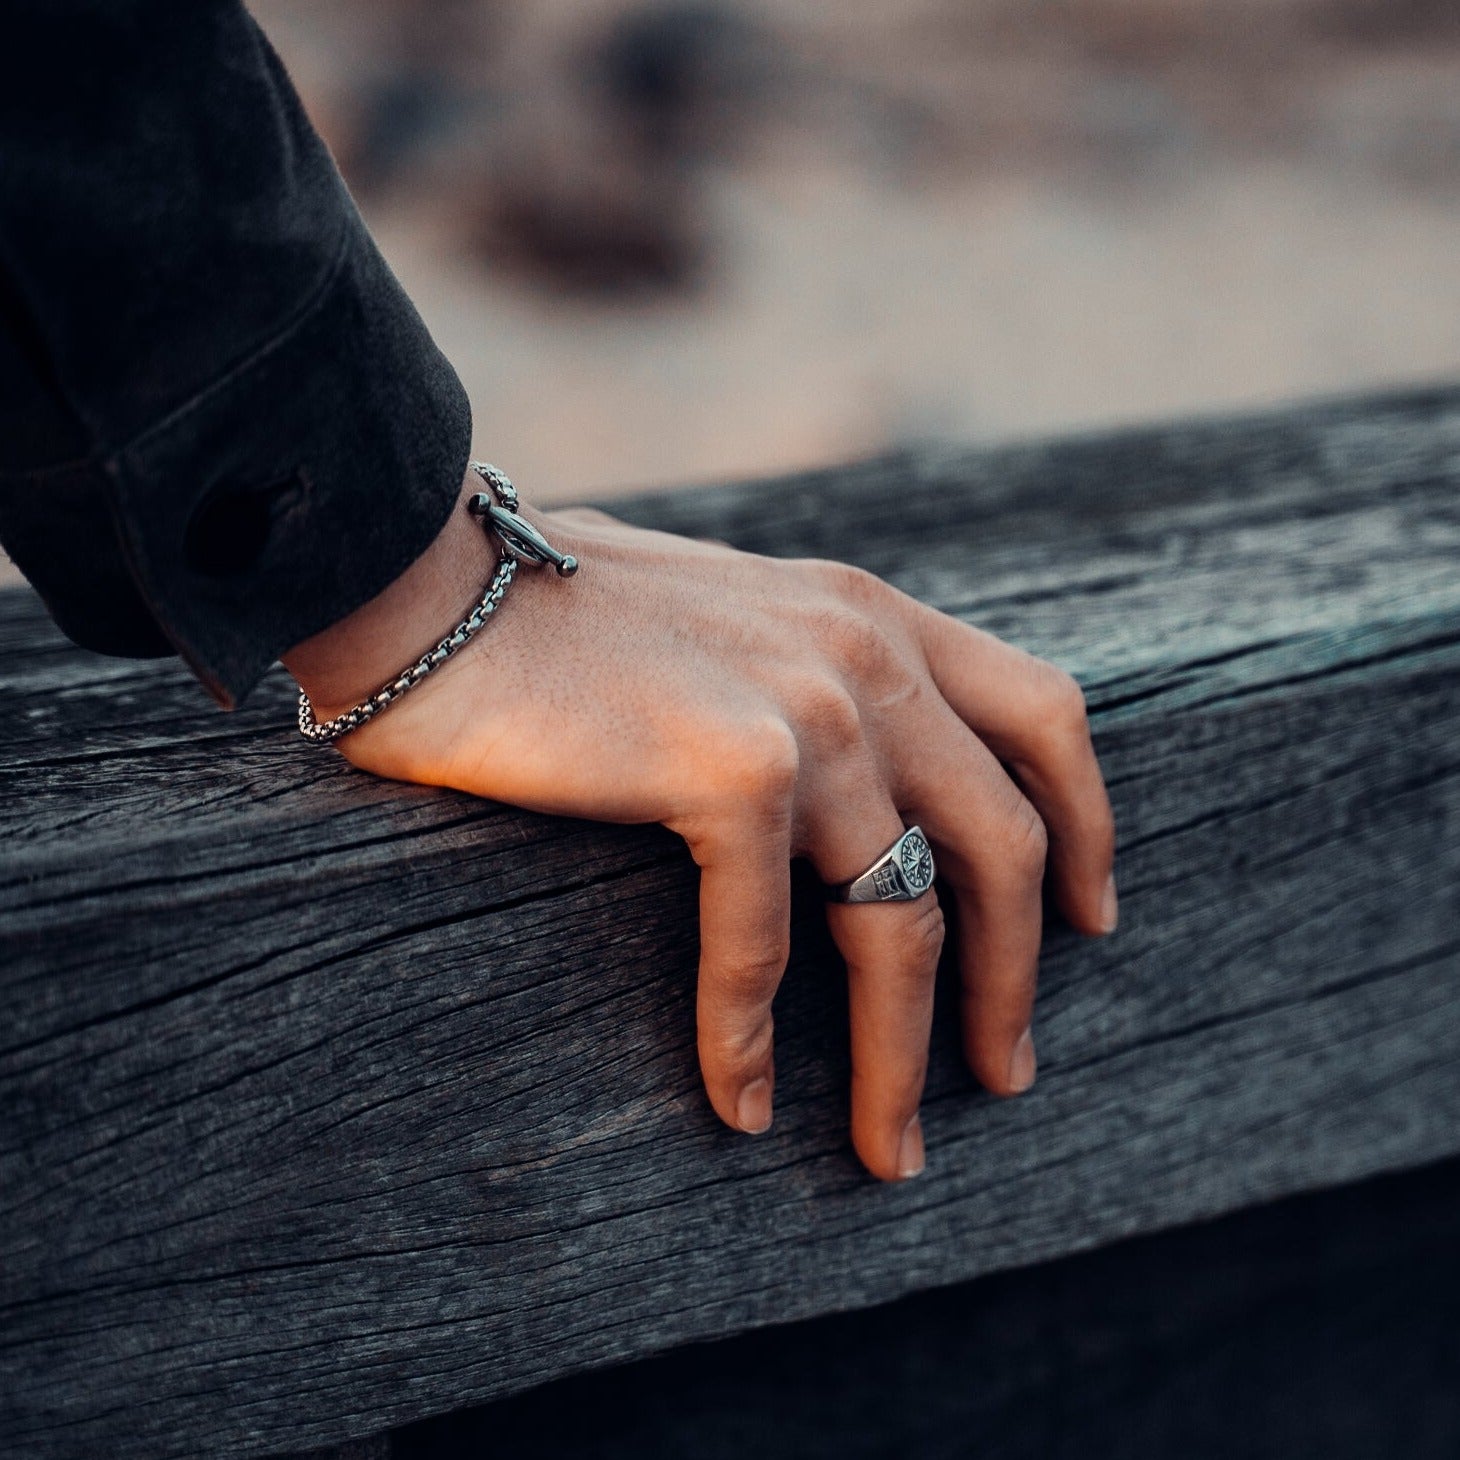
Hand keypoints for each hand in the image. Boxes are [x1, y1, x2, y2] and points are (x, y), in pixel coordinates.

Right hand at [284, 476, 1115, 1181]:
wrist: (430, 585)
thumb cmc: (557, 616)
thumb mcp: (732, 619)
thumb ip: (809, 674)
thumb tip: (856, 789)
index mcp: (873, 615)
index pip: (1046, 716)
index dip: (1088, 827)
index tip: (1093, 920)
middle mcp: (863, 654)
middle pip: (1003, 844)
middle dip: (1016, 976)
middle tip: (1007, 1073)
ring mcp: (807, 709)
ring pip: (899, 920)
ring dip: (901, 1052)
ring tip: (890, 1146)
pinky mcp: (729, 767)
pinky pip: (765, 940)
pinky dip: (748, 1037)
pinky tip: (734, 1101)